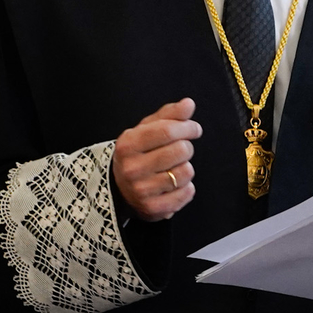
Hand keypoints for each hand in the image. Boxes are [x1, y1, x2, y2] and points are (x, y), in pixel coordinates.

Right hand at [112, 98, 200, 222]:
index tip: (194, 129)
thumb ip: (168, 115)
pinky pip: (187, 193)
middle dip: (186, 147)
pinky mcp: (153, 208)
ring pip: (186, 172)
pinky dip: (186, 188)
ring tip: (174, 169)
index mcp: (128, 144)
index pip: (167, 130)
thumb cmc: (137, 154)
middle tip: (180, 150)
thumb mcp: (145, 130)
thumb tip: (188, 104)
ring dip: (186, 168)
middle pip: (180, 150)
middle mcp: (132, 168)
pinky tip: (175, 185)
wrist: (118, 188)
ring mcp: (142, 190)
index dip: (187, 127)